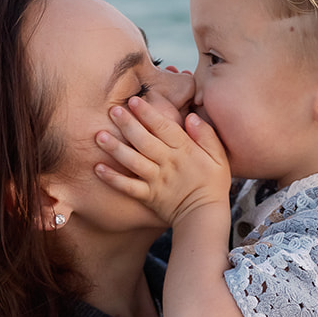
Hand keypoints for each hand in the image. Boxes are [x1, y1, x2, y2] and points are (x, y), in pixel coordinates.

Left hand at [93, 96, 229, 225]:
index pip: (164, 127)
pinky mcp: (148, 196)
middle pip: (144, 141)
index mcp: (184, 151)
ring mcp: (156, 180)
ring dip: (116, 149)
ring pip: (133, 161)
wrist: (204, 216)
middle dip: (128, 124)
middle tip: (112, 110)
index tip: (134, 100)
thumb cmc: (213, 183)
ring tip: (99, 136)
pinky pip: (128, 187)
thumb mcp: (219, 157)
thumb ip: (206, 136)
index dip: (149, 113)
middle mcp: (168, 163)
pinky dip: (113, 178)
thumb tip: (191, 117)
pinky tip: (98, 168)